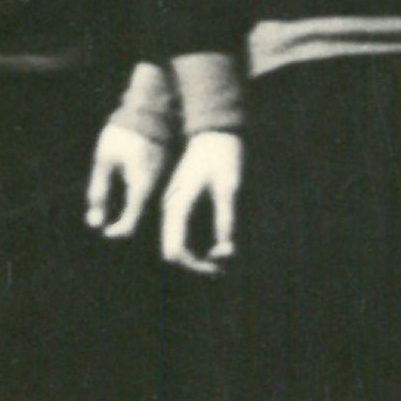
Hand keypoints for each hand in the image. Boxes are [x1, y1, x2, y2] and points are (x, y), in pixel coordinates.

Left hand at [85, 122, 168, 238]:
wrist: (147, 111)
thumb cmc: (122, 135)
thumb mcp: (104, 160)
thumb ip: (99, 189)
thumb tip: (94, 220)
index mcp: (142, 186)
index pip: (130, 221)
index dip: (116, 230)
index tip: (102, 231)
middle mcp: (156, 187)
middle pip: (137, 213)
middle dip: (118, 219)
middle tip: (98, 215)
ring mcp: (161, 179)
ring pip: (142, 203)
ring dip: (124, 207)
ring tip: (107, 200)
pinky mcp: (161, 172)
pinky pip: (146, 190)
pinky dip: (132, 195)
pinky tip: (121, 183)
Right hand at [160, 131, 241, 275]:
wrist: (214, 133)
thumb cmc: (223, 159)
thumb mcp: (229, 189)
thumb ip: (226, 220)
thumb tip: (226, 252)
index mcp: (178, 205)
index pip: (176, 250)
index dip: (198, 265)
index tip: (221, 267)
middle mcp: (171, 208)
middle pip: (176, 250)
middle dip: (200, 263)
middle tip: (226, 265)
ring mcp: (175, 204)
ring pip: (181, 241)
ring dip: (202, 254)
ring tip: (227, 254)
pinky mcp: (182, 202)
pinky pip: (185, 230)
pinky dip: (201, 241)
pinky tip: (220, 243)